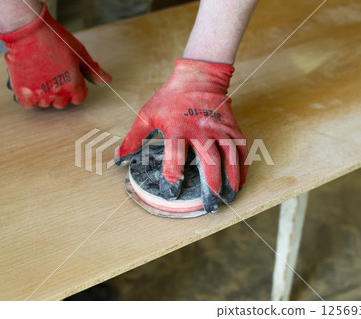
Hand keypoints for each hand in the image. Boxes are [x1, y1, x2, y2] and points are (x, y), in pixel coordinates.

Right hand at [0, 3, 110, 107]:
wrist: (28, 30)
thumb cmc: (55, 38)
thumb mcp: (79, 53)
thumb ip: (93, 70)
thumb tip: (107, 81)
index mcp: (73, 85)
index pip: (78, 98)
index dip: (74, 88)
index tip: (67, 77)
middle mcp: (58, 93)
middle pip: (62, 103)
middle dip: (60, 92)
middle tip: (53, 75)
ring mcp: (40, 94)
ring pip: (45, 103)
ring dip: (44, 94)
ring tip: (40, 75)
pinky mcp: (23, 92)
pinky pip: (29, 104)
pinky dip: (29, 96)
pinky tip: (30, 82)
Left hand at [115, 59, 247, 212]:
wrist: (199, 76)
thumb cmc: (171, 97)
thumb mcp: (147, 114)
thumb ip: (133, 138)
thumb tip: (119, 158)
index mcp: (177, 127)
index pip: (174, 155)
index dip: (172, 175)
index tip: (172, 190)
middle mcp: (200, 129)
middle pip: (209, 160)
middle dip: (210, 185)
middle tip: (209, 205)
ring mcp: (219, 128)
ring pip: (229, 156)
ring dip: (230, 179)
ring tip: (229, 198)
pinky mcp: (232, 126)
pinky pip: (241, 148)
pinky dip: (242, 166)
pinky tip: (239, 181)